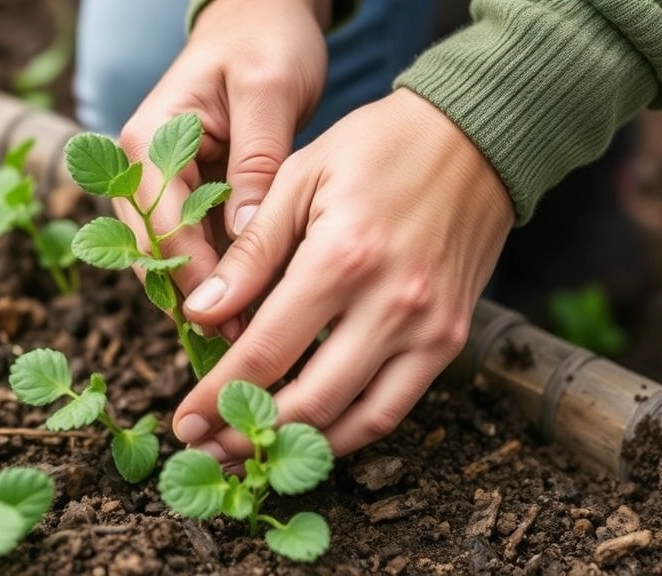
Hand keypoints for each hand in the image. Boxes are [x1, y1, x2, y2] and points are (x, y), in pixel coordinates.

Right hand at [116, 0, 329, 336]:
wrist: (261, 14)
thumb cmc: (266, 42)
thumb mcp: (268, 92)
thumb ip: (254, 163)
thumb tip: (244, 239)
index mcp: (148, 142)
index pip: (162, 229)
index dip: (197, 282)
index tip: (235, 324)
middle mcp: (142, 168)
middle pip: (156, 255)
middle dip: (197, 302)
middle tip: (241, 349)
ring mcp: (160, 182)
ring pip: (172, 258)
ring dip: (206, 297)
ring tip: (248, 342)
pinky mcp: (184, 191)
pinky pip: (195, 244)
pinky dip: (220, 275)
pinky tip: (254, 305)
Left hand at [172, 88, 515, 462]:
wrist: (475, 137)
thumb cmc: (377, 148)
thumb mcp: (299, 178)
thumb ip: (251, 252)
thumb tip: (201, 312)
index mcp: (341, 258)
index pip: (264, 351)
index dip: (217, 395)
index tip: (185, 424)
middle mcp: (389, 305)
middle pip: (308, 400)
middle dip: (249, 434)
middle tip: (210, 451)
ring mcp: (428, 329)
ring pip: (356, 420)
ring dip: (299, 448)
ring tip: (252, 456)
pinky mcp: (451, 339)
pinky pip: (395, 408)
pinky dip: (350, 432)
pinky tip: (312, 434)